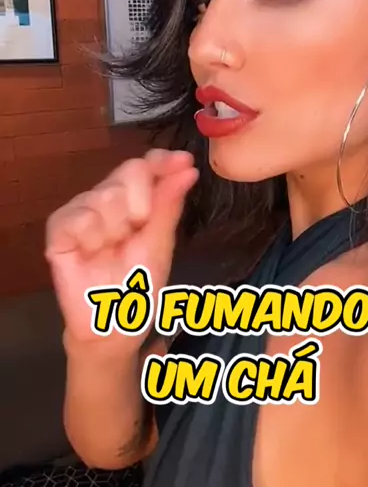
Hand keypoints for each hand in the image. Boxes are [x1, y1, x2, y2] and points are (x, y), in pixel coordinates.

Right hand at [45, 149, 198, 350]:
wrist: (113, 326)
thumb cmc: (138, 286)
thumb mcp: (160, 245)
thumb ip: (169, 205)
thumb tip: (188, 169)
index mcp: (136, 200)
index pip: (146, 165)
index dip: (162, 160)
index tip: (182, 161)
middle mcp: (108, 198)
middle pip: (129, 172)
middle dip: (142, 204)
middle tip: (136, 233)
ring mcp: (81, 212)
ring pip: (104, 196)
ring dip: (116, 229)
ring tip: (111, 250)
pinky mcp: (59, 230)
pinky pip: (79, 218)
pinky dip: (92, 237)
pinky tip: (92, 252)